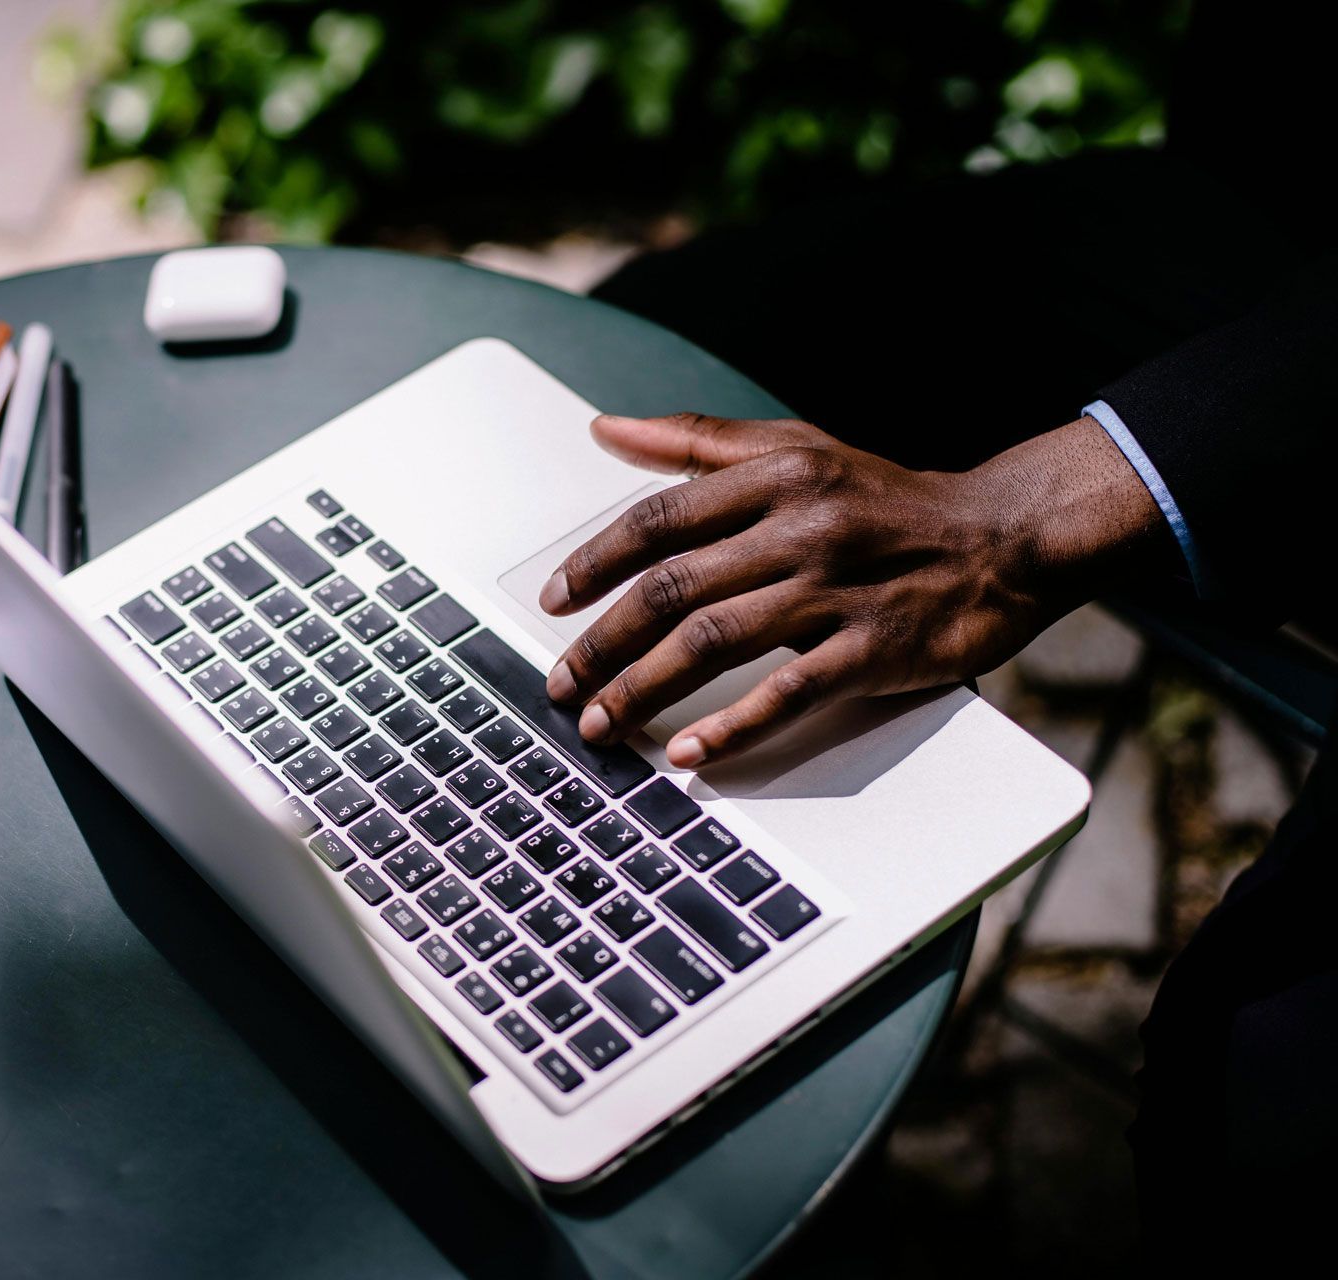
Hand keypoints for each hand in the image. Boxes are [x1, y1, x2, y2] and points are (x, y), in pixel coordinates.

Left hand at [540, 412, 1164, 767]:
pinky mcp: (875, 646)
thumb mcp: (796, 449)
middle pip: (673, 587)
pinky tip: (688, 754)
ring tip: (601, 726)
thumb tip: (603, 429)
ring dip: (645, 688)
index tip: (553, 603)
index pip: (660, 519)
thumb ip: (695, 442)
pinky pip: (789, 691)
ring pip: (715, 639)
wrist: (1005, 538)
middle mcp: (801, 525)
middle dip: (603, 643)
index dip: (595, 564)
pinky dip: (733, 725)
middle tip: (561, 684)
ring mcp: (837, 588)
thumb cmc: (886, 500)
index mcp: (775, 475)